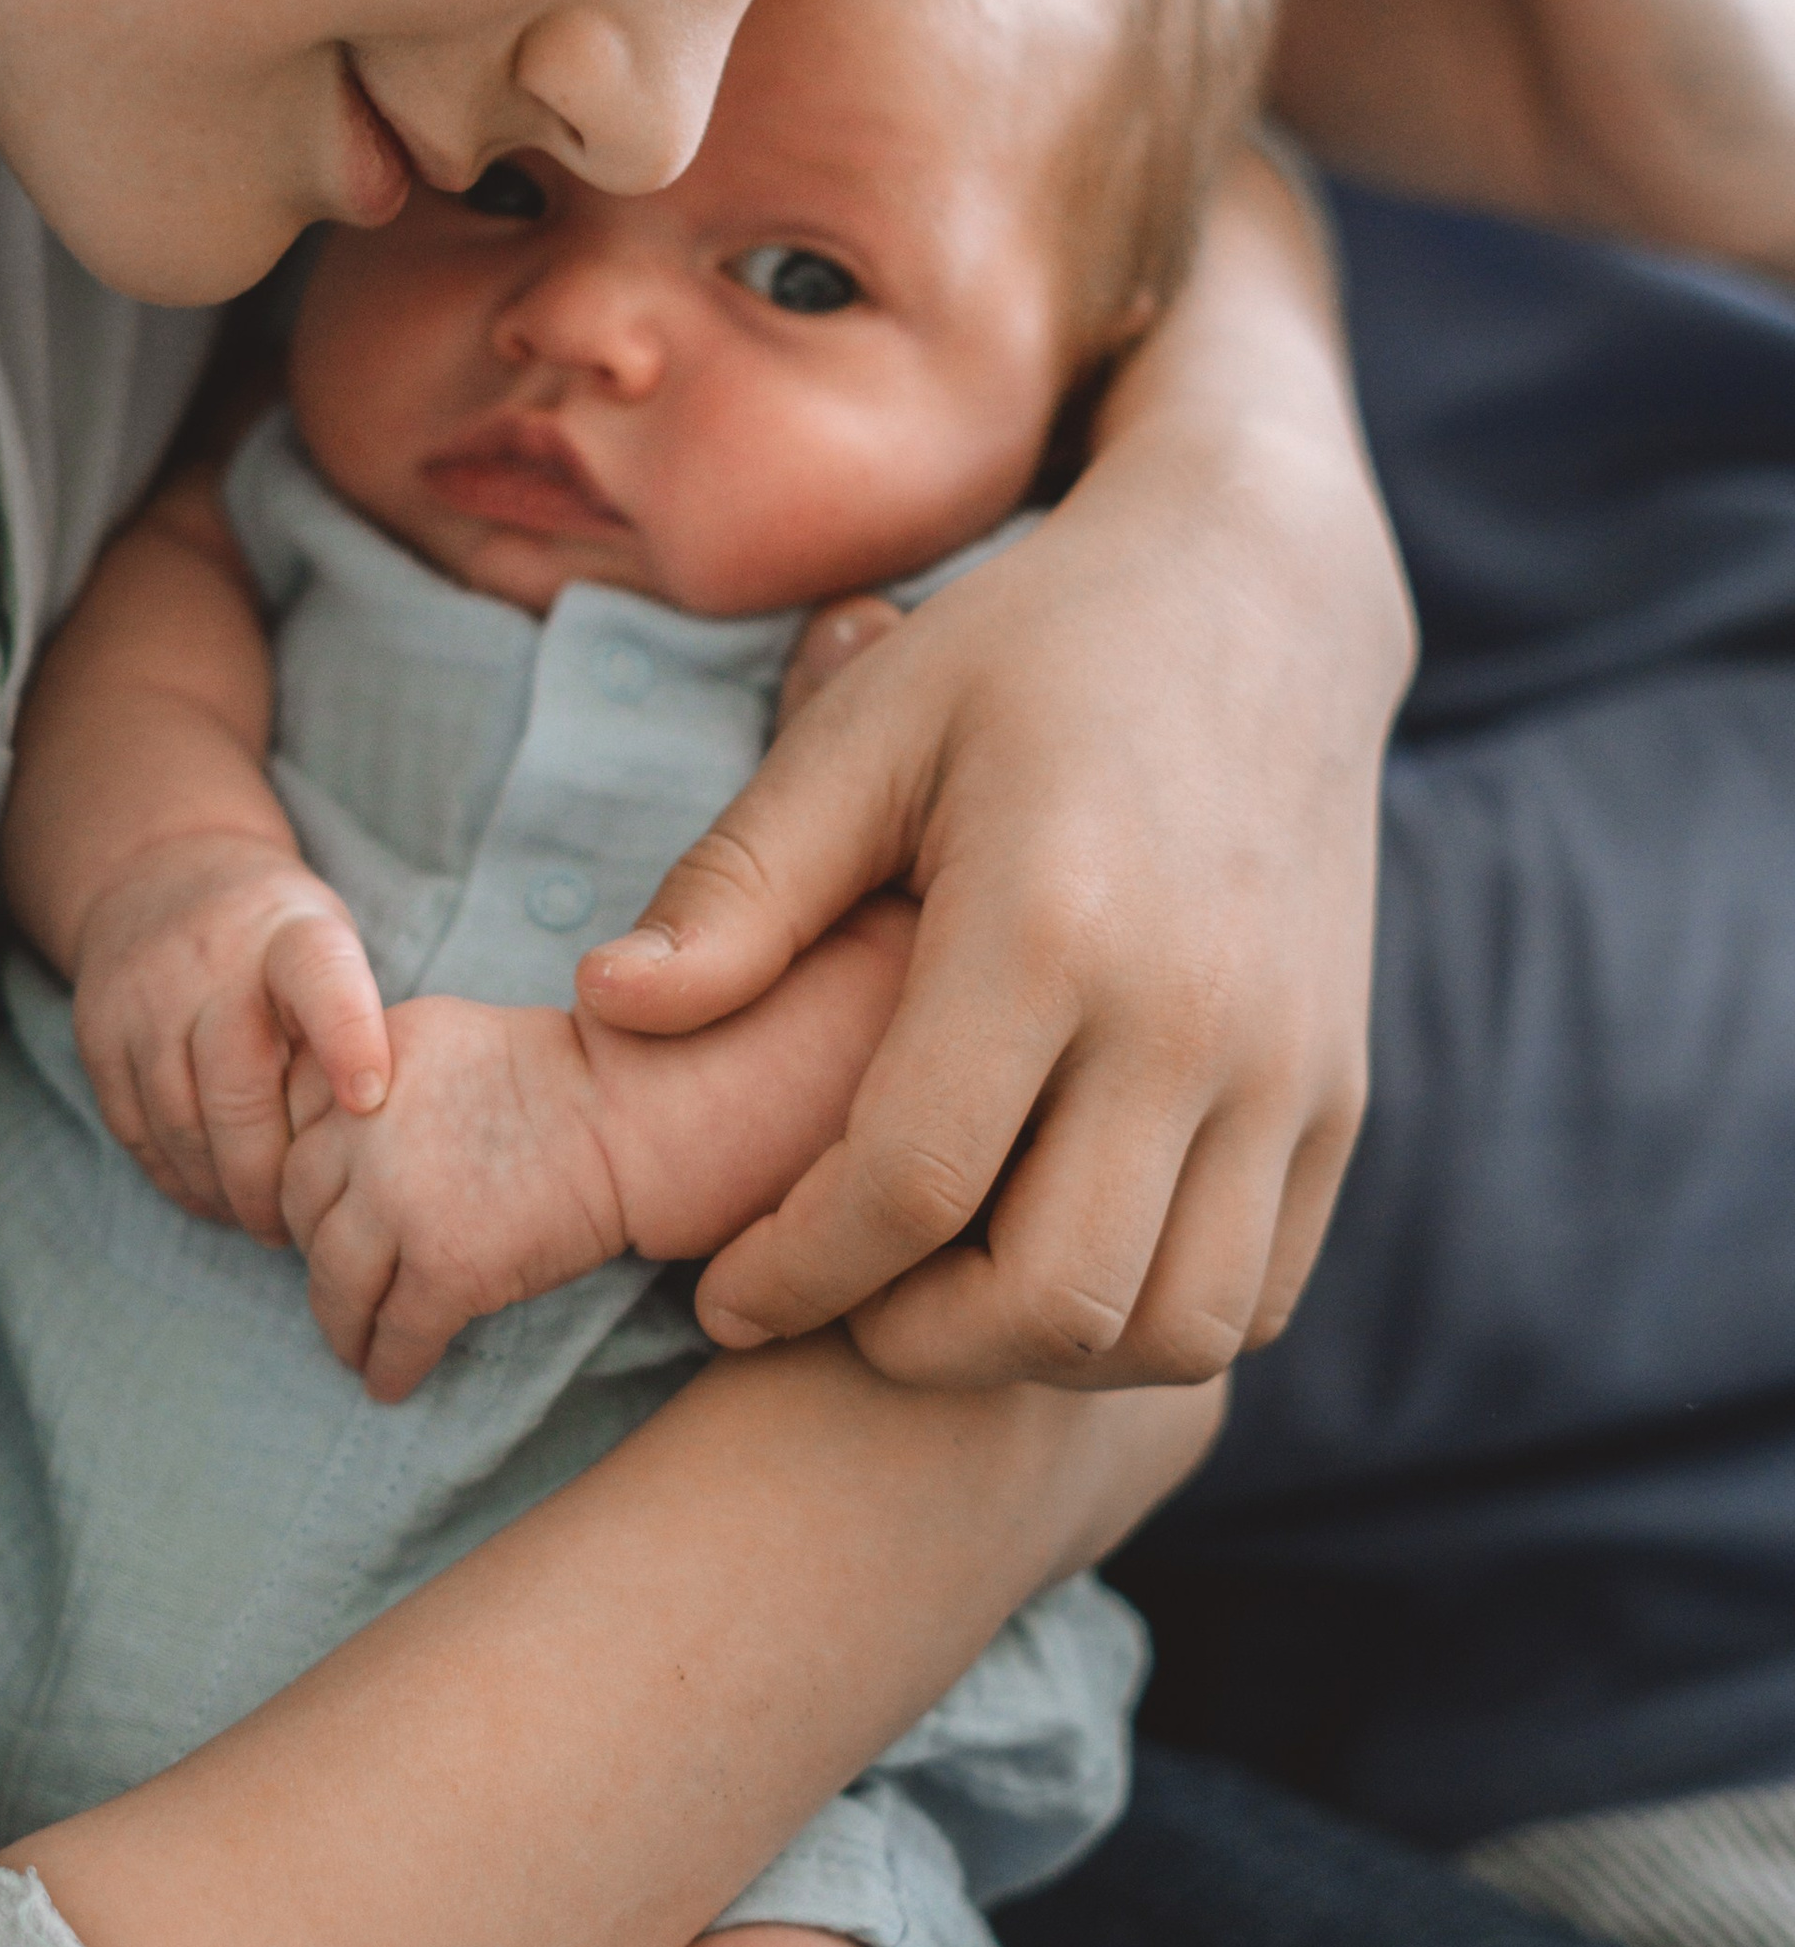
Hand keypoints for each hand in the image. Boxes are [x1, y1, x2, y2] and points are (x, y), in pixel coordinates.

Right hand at [73, 835, 390, 1235]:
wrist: (160, 876)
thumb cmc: (276, 940)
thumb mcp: (328, 946)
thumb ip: (351, 1024)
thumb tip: (379, 1140)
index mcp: (290, 935)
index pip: (322, 980)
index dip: (348, 1039)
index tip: (371, 1101)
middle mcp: (210, 963)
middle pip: (237, 1091)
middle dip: (271, 1176)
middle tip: (301, 1225)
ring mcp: (144, 998)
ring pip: (181, 1124)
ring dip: (224, 1190)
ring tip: (262, 1222)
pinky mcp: (97, 1032)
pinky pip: (135, 1130)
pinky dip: (176, 1179)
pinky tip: (212, 1198)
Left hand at [281, 1000, 627, 1401]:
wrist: (637, 1117)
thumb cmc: (563, 1081)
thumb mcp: (441, 1043)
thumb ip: (377, 1085)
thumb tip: (335, 1155)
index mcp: (365, 1062)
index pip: (296, 1135)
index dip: (301, 1190)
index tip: (312, 1221)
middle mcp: (366, 1125)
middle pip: (301, 1210)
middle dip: (310, 1255)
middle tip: (330, 1287)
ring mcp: (401, 1198)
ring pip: (336, 1281)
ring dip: (340, 1324)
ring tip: (352, 1348)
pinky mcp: (444, 1266)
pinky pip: (397, 1332)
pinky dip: (388, 1364)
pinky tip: (391, 1382)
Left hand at [575, 155, 1407, 1389]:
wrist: (1259, 594)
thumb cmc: (1028, 651)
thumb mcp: (865, 726)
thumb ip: (741, 883)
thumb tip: (605, 1007)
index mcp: (1049, 929)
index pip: (909, 1191)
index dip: (793, 1275)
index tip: (719, 1291)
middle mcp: (1192, 1019)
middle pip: (1047, 1303)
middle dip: (906, 1344)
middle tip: (823, 1306)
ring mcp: (1289, 1066)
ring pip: (1171, 1330)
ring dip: (1035, 1352)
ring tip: (934, 1294)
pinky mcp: (1341, 1089)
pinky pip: (1259, 1288)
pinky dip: (1149, 1319)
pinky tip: (1048, 1256)